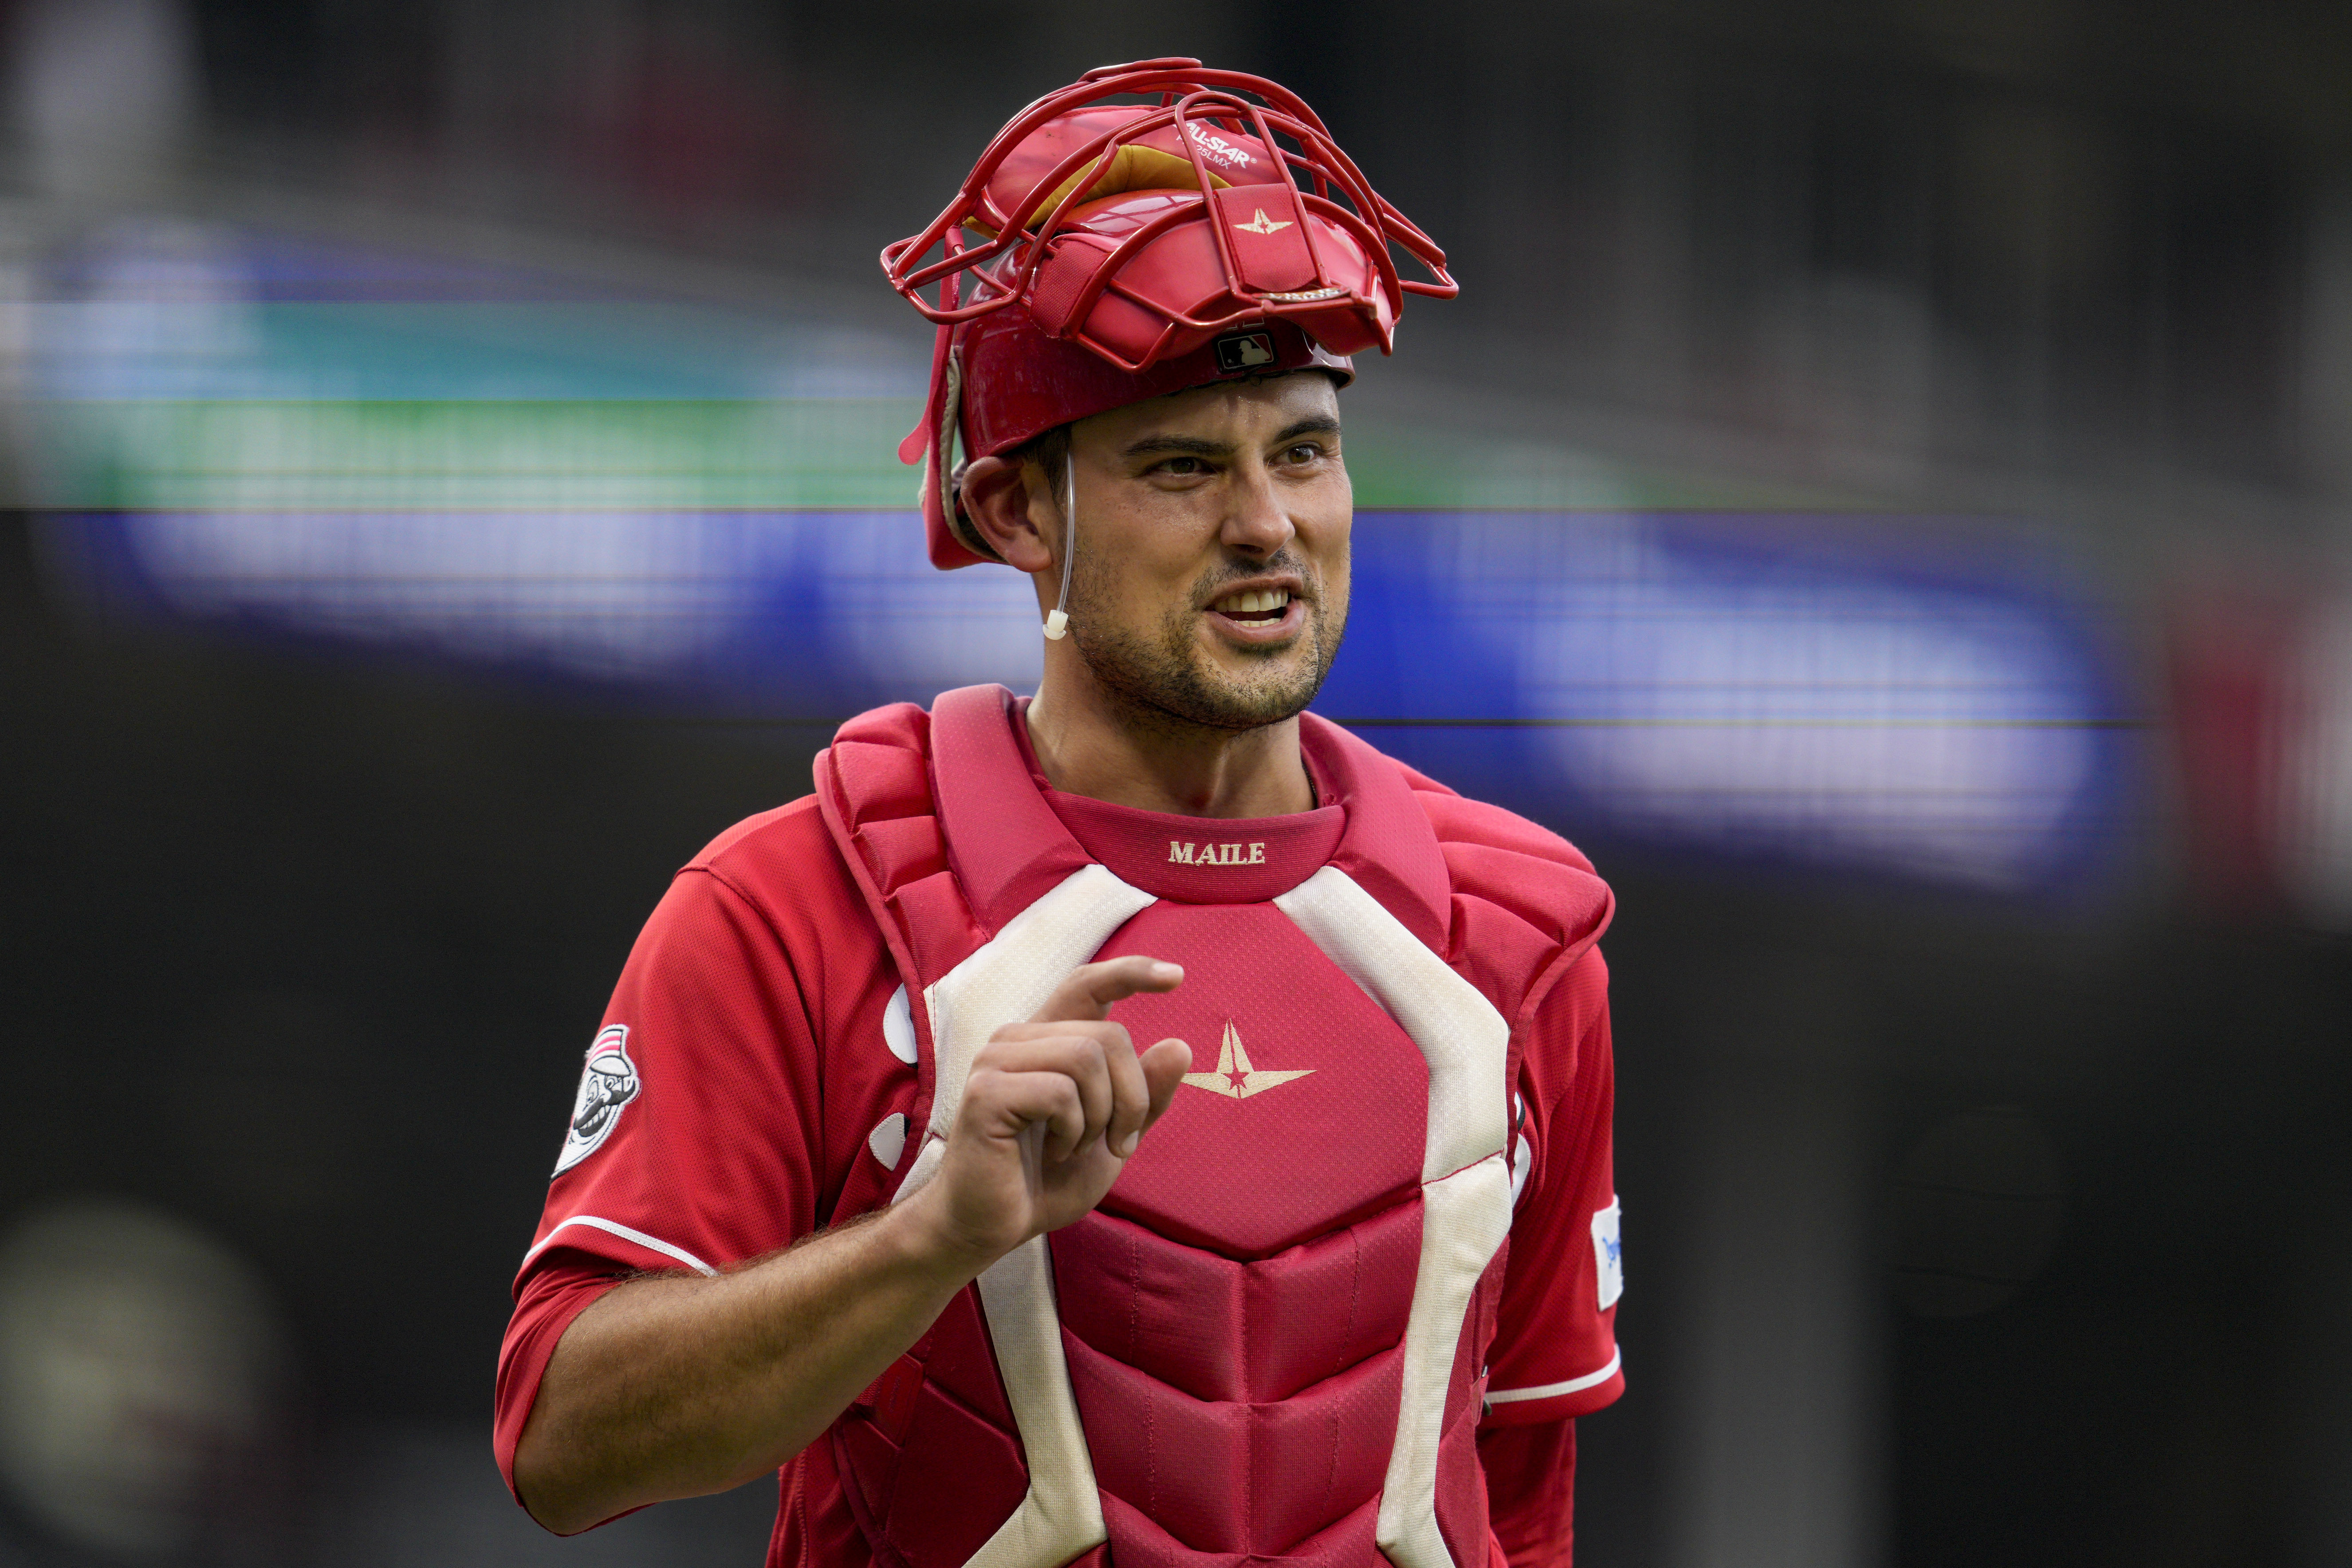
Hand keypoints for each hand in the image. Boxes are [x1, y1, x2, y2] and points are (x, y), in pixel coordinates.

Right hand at [911, 955, 1191, 1266]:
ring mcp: (996, 1060)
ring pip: (1087, 1056)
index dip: (1131, 972)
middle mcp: (1018, 1039)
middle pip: (1108, 1034)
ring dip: (1102, 1115)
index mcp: (1048, 1041)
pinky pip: (1061, 1092)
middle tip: (1119, 1143)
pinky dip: (1074, 1131)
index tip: (1177, 977)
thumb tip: (1180, 1046)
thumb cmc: (1046, 1179)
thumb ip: (1146, 1095)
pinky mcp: (986, 1091)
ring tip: (1079, 1148)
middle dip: (1132, 1096)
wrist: (993, 1227)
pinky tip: (1055, 1152)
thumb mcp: (1114, 1136)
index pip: (1087, 983)